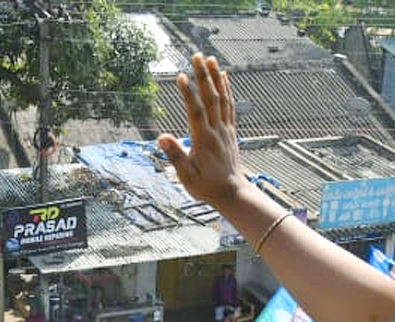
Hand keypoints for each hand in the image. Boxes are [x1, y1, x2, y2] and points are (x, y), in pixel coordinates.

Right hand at [157, 55, 249, 211]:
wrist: (232, 193)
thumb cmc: (207, 187)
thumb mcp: (187, 176)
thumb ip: (175, 156)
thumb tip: (162, 138)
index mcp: (204, 140)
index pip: (195, 112)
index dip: (188, 93)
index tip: (180, 76)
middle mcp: (217, 131)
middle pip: (210, 98)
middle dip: (203, 76)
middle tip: (197, 55)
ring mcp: (225, 130)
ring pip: (222, 98)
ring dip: (216, 77)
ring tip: (210, 59)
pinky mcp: (230, 132)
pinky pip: (229, 106)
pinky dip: (227, 90)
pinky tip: (224, 77)